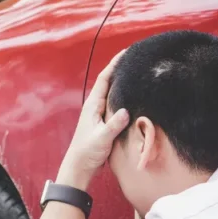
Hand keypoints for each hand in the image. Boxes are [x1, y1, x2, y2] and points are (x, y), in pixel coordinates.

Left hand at [57, 50, 130, 188]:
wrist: (80, 166)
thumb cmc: (87, 151)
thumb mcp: (102, 138)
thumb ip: (113, 125)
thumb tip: (125, 110)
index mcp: (93, 105)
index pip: (104, 79)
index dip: (114, 64)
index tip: (126, 52)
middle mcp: (96, 106)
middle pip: (109, 82)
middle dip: (120, 69)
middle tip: (136, 59)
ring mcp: (100, 113)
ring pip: (113, 93)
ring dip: (123, 83)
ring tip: (137, 73)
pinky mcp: (105, 122)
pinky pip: (116, 104)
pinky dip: (124, 97)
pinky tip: (134, 96)